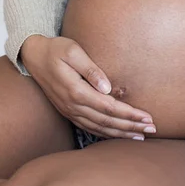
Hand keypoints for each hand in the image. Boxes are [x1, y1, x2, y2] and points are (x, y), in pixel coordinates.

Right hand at [21, 35, 155, 139]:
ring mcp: (69, 110)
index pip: (108, 107)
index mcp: (76, 90)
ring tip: (140, 136)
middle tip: (151, 129)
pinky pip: (89, 127)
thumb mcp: (73, 51)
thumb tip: (107, 87)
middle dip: (130, 127)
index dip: (129, 114)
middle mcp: (73, 105)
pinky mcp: (68, 111)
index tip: (147, 117)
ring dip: (120, 133)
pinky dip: (106, 133)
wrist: (33, 56)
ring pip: (98, 128)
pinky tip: (118, 134)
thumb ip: (90, 69)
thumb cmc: (56, 49)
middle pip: (106, 122)